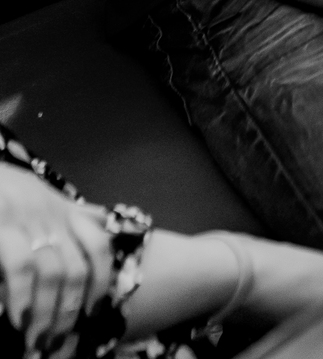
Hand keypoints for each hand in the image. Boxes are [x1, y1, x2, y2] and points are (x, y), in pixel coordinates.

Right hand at [0, 164, 111, 352]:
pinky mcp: (2, 227)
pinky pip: (20, 266)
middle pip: (75, 270)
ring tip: (33, 336)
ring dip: (44, 312)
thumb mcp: (47, 195)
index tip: (91, 311)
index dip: (100, 282)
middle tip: (56, 338)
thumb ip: (76, 213)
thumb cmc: (9, 187)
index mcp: (64, 210)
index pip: (99, 246)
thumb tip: (108, 223)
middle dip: (67, 311)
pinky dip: (20, 296)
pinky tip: (14, 317)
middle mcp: (52, 215)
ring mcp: (27, 221)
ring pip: (51, 273)